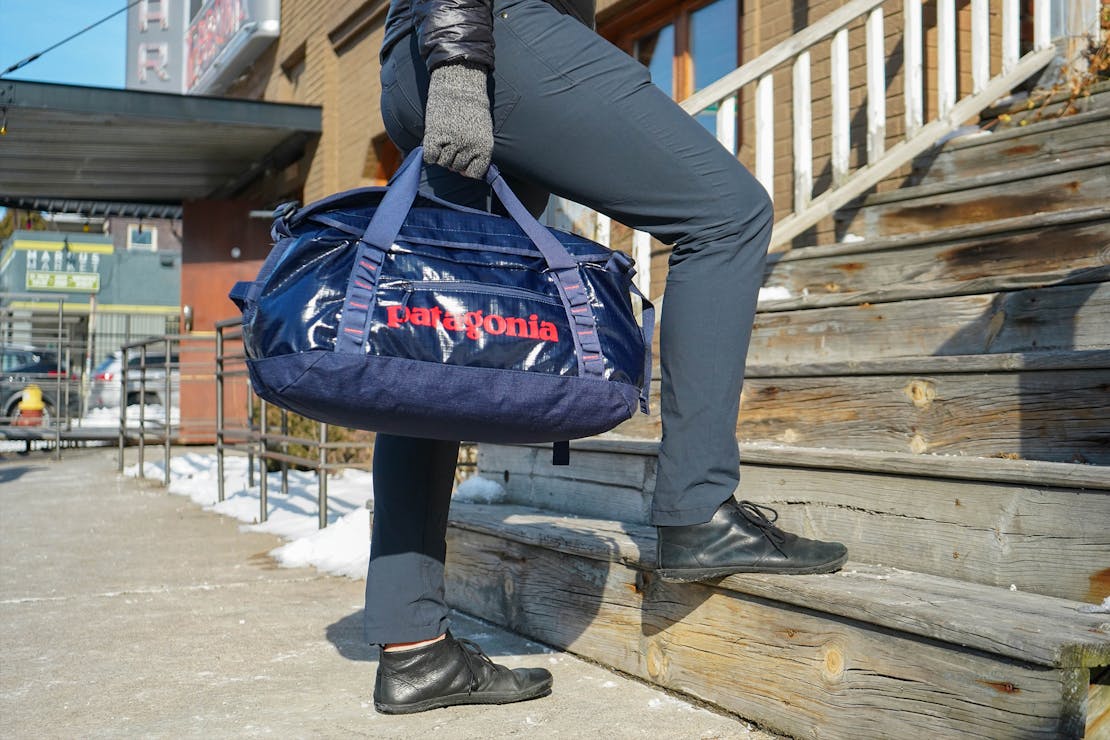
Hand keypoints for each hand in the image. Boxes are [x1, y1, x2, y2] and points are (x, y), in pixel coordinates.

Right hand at [423, 63, 493, 178]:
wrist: (459, 84)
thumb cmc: (471, 109)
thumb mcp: (483, 132)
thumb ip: (476, 153)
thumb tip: (462, 173)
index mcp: (484, 147)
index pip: (475, 173)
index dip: (468, 167)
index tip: (465, 157)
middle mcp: (469, 147)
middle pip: (456, 167)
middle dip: (453, 158)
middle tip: (453, 141)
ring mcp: (452, 142)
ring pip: (443, 163)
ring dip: (442, 154)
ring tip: (445, 137)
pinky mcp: (435, 135)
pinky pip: (431, 157)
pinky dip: (431, 152)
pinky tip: (435, 140)